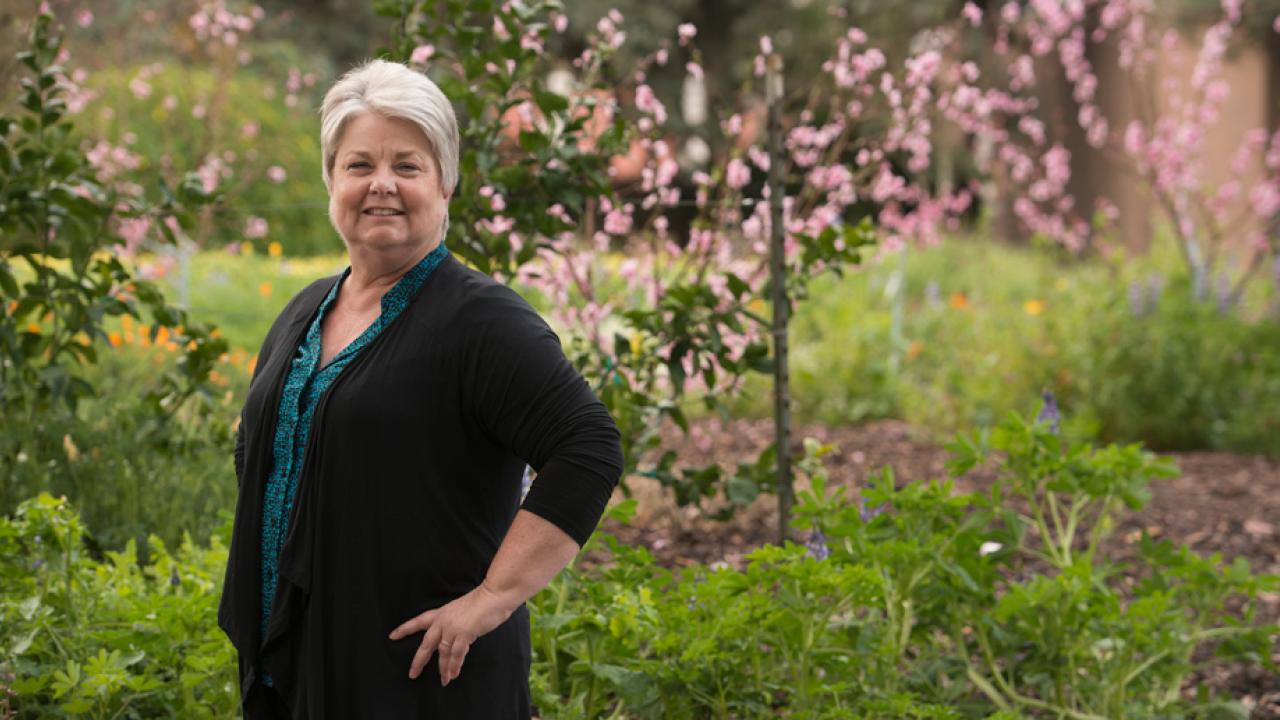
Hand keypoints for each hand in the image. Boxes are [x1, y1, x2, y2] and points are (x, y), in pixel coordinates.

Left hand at [388, 583, 512, 685]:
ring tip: (444, 680)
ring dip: (443, 669)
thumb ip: (456, 623)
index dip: (405, 629)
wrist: (494, 595)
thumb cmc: (483, 600)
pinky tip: (453, 674)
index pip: (418, 621)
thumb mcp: (462, 610)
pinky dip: (454, 666)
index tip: (392, 636)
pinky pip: (456, 655)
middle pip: (426, 644)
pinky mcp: (464, 634)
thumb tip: (457, 638)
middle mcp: (443, 621)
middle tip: (412, 674)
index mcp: (441, 613)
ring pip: (442, 653)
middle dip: (419, 661)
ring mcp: (452, 628)